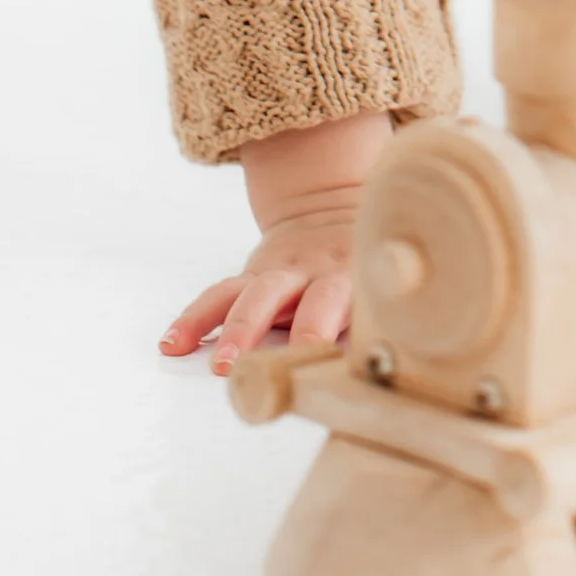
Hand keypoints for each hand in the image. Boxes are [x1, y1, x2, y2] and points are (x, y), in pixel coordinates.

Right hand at [160, 107, 392, 376]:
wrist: (333, 209)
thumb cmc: (367, 264)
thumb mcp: (384, 281)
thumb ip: (386, 316)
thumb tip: (403, 367)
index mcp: (349, 272)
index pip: (335, 298)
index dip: (323, 326)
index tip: (313, 354)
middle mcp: (309, 269)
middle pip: (281, 295)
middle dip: (254, 328)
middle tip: (238, 363)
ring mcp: (276, 272)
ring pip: (246, 294)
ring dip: (225, 328)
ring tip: (202, 359)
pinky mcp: (251, 276)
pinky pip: (218, 294)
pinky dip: (194, 318)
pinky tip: (171, 343)